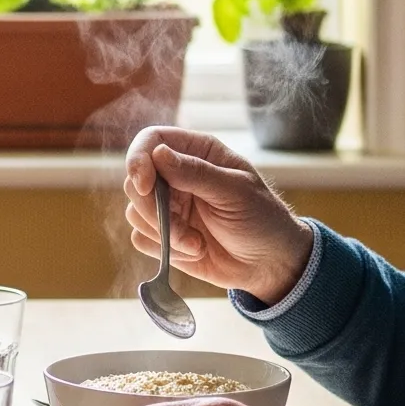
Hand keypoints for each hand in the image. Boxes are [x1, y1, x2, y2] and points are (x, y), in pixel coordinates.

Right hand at [123, 126, 313, 302]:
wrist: (270, 265)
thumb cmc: (262, 220)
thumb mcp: (235, 192)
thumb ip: (196, 173)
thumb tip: (157, 154)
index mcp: (198, 153)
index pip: (151, 140)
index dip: (139, 159)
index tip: (145, 186)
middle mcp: (177, 176)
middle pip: (135, 180)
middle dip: (152, 209)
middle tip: (179, 228)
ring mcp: (169, 206)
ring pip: (134, 212)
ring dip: (164, 233)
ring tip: (197, 243)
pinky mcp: (164, 235)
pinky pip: (140, 238)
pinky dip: (164, 249)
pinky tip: (194, 251)